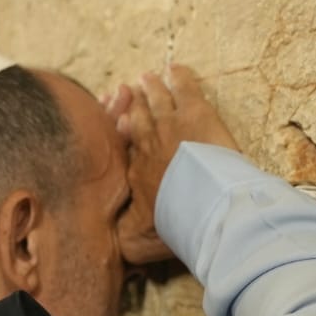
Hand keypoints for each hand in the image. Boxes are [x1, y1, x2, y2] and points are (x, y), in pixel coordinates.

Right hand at [109, 65, 239, 265]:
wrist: (202, 207)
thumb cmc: (172, 226)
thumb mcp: (137, 242)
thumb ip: (123, 240)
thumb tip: (113, 247)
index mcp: (134, 170)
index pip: (123, 146)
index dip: (118, 132)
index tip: (117, 124)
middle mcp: (147, 142)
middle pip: (135, 116)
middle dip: (131, 103)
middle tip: (126, 90)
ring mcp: (171, 123)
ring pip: (157, 98)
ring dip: (151, 87)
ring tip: (147, 77)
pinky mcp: (196, 112)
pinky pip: (184, 86)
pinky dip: (179, 76)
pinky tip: (176, 68)